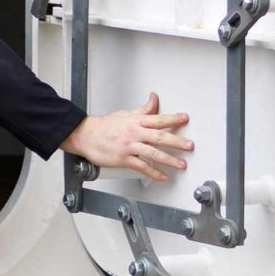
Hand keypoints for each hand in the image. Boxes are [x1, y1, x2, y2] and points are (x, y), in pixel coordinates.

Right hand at [62, 94, 192, 185]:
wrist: (86, 135)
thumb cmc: (106, 126)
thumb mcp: (126, 114)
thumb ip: (144, 109)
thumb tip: (154, 98)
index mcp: (136, 121)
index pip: (158, 119)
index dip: (172, 119)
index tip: (185, 119)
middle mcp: (135, 133)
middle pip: (158, 137)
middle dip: (176, 142)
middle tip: (189, 145)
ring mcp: (129, 147)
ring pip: (152, 153)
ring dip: (168, 160)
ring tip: (181, 164)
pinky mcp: (123, 159)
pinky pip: (141, 167)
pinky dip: (153, 173)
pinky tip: (163, 177)